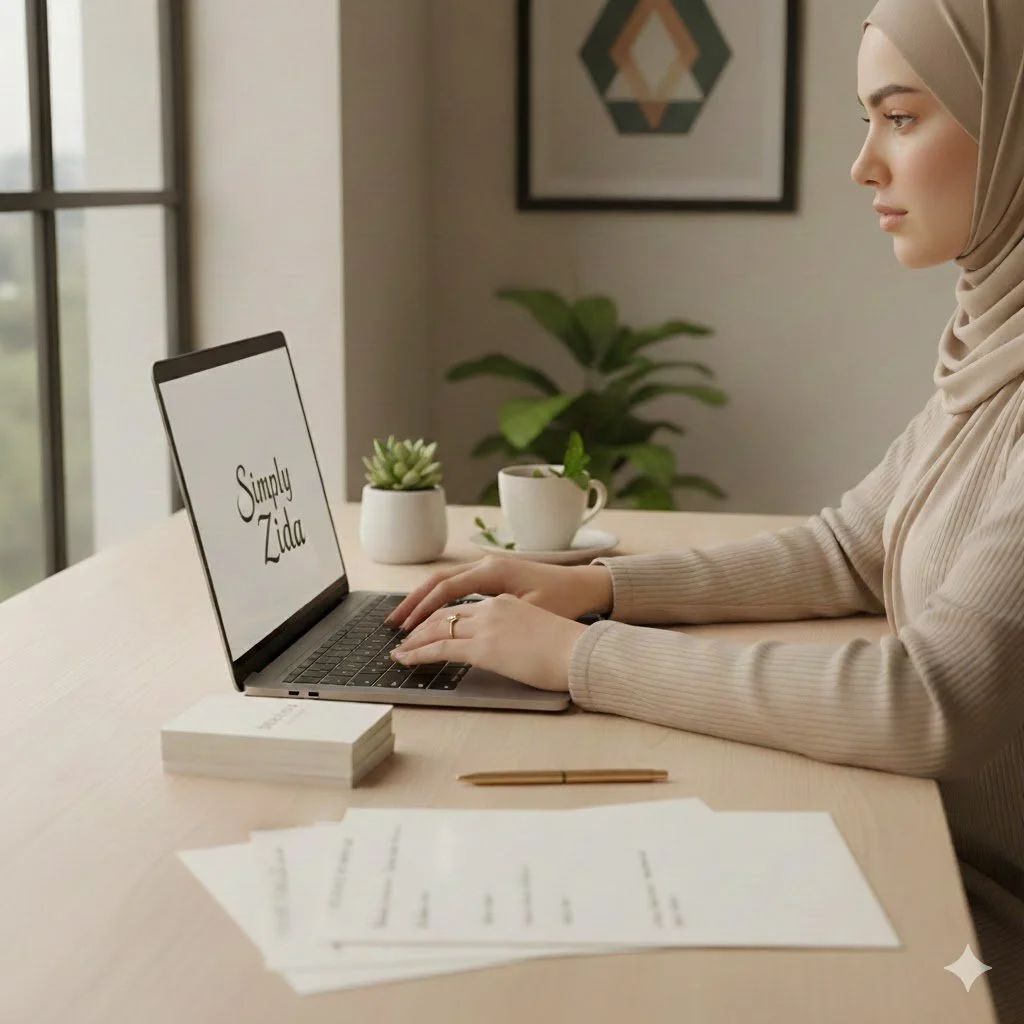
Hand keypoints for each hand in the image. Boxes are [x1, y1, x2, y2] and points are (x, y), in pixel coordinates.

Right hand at [384, 555, 612, 630]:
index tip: (406, 630)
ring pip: (446, 582)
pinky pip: (458, 586)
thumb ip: (498, 618)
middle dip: (413, 603)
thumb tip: (464, 629)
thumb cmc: (565, 599)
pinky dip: (440, 599)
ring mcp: (490, 569)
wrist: (588, 587)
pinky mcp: (495, 578)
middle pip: (438, 581)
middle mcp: (486, 565)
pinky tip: (432, 614)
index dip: (422, 610)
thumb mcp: (531, 611)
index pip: (445, 589)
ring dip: (424, 600)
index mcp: (492, 571)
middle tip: (393, 625)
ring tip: (404, 620)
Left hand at [391, 594, 586, 691]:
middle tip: (402, 636)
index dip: (439, 615)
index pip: (462, 606)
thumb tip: (504, 647)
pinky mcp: (483, 647)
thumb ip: (514, 632)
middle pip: (444, 612)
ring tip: (399, 651)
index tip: (425, 626)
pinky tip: (405, 660)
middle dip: (419, 625)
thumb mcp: (536, 630)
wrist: (580, 652)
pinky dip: (418, 653)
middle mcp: (491, 606)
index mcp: (504, 601)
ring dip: (414, 640)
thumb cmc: (567, 647)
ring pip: (437, 628)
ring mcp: (486, 625)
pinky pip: (440, 648)